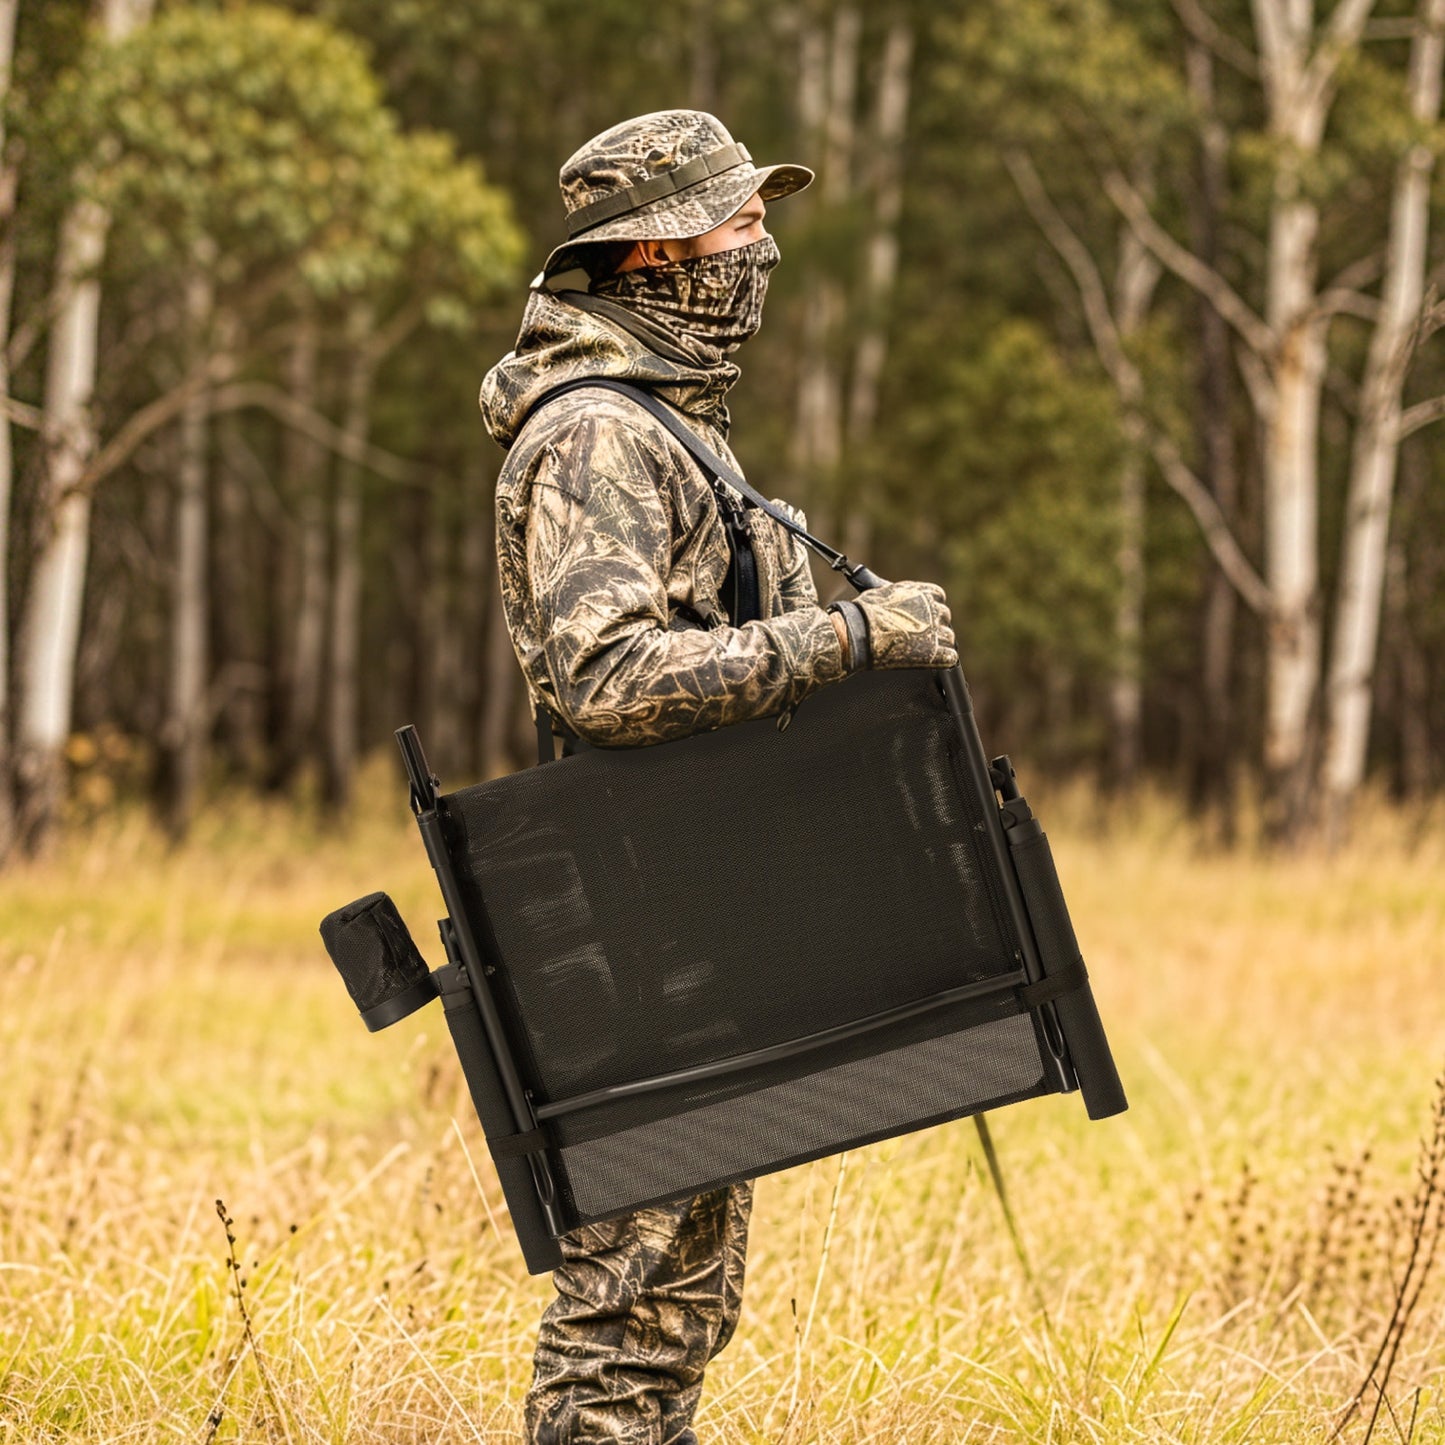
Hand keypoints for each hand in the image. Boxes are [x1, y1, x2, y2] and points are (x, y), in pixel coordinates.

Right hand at [831, 580, 956, 670]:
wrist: (858, 633)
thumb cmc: (864, 613)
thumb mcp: (883, 592)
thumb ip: (899, 596)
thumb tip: (895, 597)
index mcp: (924, 592)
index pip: (938, 597)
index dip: (929, 608)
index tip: (920, 616)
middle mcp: (934, 609)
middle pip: (944, 618)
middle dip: (932, 626)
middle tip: (916, 635)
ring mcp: (936, 632)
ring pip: (948, 638)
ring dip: (938, 643)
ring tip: (919, 650)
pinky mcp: (935, 654)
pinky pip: (950, 657)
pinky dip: (942, 660)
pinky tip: (929, 661)